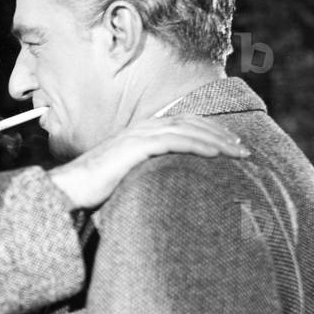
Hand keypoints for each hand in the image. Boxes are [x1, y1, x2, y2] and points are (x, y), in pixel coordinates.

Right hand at [47, 115, 249, 209]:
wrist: (68, 190)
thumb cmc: (92, 190)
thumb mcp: (125, 178)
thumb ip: (145, 174)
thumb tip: (165, 186)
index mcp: (140, 134)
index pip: (182, 125)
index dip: (209, 131)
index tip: (231, 144)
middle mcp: (141, 129)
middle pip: (190, 124)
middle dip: (220, 134)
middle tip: (245, 148)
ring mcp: (137, 137)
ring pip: (186, 130)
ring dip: (216, 139)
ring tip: (239, 151)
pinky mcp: (134, 148)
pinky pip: (173, 142)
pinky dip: (197, 145)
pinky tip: (215, 153)